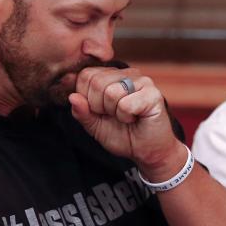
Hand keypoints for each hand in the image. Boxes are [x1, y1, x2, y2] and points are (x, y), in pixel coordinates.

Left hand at [68, 66, 183, 178]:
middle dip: (99, 107)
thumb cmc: (123, 135)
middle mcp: (127, 74)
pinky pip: (125, 104)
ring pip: (110, 92)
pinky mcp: (153, 93)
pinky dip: (126, 117)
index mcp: (111, 76)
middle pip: (96, 82)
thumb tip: (72, 97)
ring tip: (126, 117)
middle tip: (114, 115)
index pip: (85, 75)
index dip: (86, 99)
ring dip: (115, 113)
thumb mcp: (95, 125)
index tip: (100, 111)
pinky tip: (136, 119)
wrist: (147, 152)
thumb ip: (82, 112)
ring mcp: (142, 81)